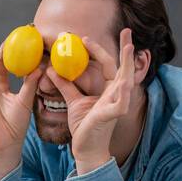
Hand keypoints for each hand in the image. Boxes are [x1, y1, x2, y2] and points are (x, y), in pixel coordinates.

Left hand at [51, 29, 138, 172]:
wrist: (85, 150)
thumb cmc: (84, 127)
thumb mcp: (73, 101)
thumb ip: (66, 85)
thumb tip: (51, 69)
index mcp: (108, 90)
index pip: (108, 65)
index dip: (98, 51)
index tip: (85, 39)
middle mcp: (116, 95)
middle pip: (123, 69)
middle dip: (127, 50)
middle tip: (127, 30)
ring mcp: (116, 105)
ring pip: (126, 83)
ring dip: (128, 66)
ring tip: (129, 50)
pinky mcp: (111, 117)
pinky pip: (120, 105)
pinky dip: (123, 95)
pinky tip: (124, 84)